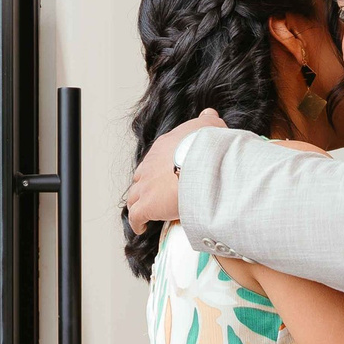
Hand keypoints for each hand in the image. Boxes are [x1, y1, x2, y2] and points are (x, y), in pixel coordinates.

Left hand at [122, 110, 225, 233]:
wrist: (202, 164)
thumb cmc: (207, 147)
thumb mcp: (210, 127)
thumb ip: (207, 121)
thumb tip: (208, 114)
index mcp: (163, 147)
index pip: (155, 159)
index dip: (158, 169)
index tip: (164, 176)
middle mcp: (150, 165)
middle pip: (140, 177)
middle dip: (144, 185)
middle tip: (152, 195)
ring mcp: (145, 186)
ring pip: (133, 197)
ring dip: (138, 204)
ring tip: (143, 213)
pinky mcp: (146, 206)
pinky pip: (136, 217)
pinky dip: (137, 223)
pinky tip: (141, 229)